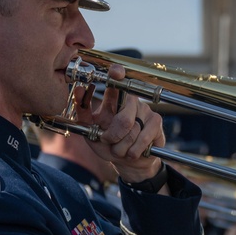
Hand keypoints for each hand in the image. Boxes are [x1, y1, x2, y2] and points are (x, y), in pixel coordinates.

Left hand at [78, 64, 164, 183]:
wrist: (128, 162)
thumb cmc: (109, 144)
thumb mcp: (90, 130)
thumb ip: (83, 113)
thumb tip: (78, 89)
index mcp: (114, 101)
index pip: (116, 84)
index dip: (117, 75)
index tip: (115, 72)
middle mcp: (131, 102)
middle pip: (123, 121)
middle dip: (113, 137)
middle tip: (108, 141)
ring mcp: (146, 111)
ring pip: (133, 133)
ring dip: (122, 147)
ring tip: (121, 148)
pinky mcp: (156, 122)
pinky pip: (143, 139)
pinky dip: (133, 151)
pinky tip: (132, 151)